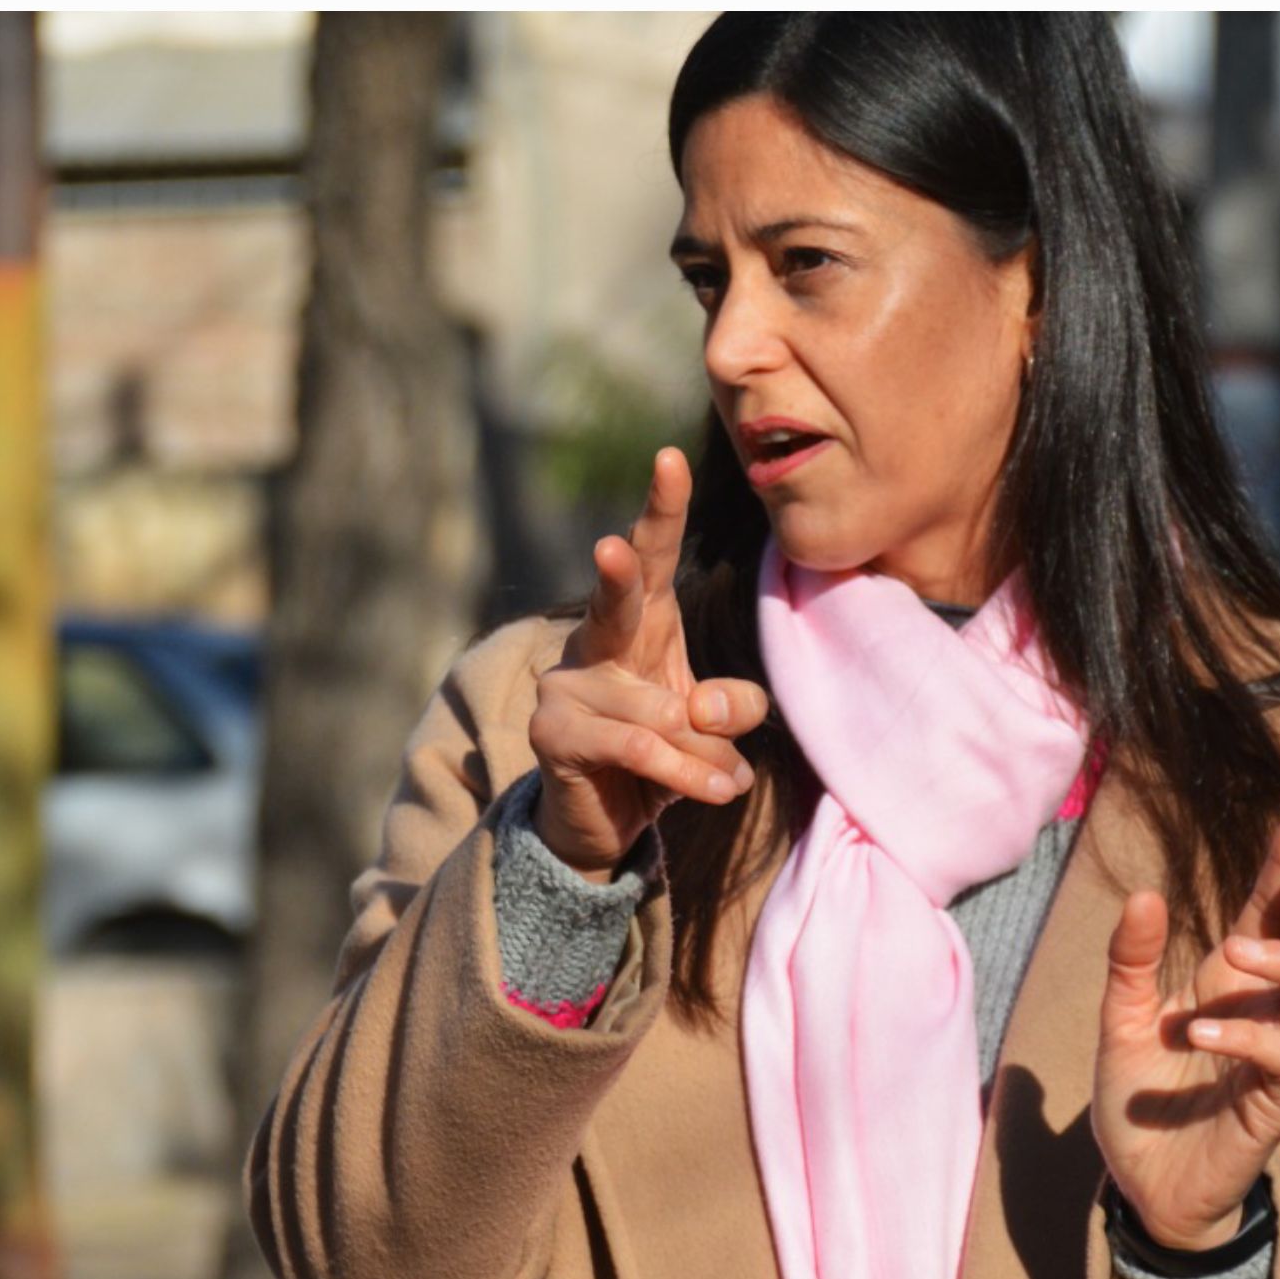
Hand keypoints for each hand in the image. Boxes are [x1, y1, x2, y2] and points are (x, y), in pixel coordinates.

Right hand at [527, 447, 765, 878]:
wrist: (606, 821)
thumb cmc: (665, 751)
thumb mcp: (713, 725)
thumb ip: (728, 708)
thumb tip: (703, 710)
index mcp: (640, 620)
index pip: (653, 553)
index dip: (661, 507)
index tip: (670, 457)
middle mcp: (596, 639)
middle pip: (613, 596)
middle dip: (618, 572)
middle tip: (612, 548)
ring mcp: (565, 683)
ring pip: (661, 709)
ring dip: (705, 753)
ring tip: (720, 779)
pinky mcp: (551, 732)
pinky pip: (638, 746)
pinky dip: (685, 774)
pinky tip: (714, 791)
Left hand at [1092, 800, 1279, 1250]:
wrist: (1141, 1185)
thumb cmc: (1141, 1097)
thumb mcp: (1119, 1015)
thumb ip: (1131, 958)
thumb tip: (1146, 894)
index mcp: (1229, 980)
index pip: (1269, 909)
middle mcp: (1263, 1011)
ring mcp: (1275, 1058)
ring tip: (1238, 952)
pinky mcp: (1271, 1106)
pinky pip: (1279, 1061)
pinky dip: (1243, 1038)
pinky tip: (1198, 1034)